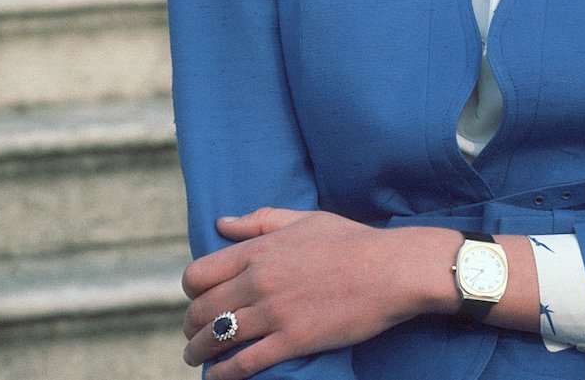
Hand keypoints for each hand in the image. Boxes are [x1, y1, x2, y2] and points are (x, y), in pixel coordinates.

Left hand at [181, 208, 459, 376]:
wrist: (393, 269)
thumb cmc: (353, 241)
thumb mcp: (306, 220)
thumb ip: (261, 220)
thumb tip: (221, 224)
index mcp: (261, 249)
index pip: (198, 274)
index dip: (191, 292)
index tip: (199, 300)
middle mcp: (259, 280)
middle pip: (199, 311)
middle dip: (191, 326)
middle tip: (196, 334)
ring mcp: (274, 312)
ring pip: (214, 339)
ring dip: (198, 353)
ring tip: (201, 358)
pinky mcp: (291, 341)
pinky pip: (241, 364)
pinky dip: (222, 375)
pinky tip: (219, 376)